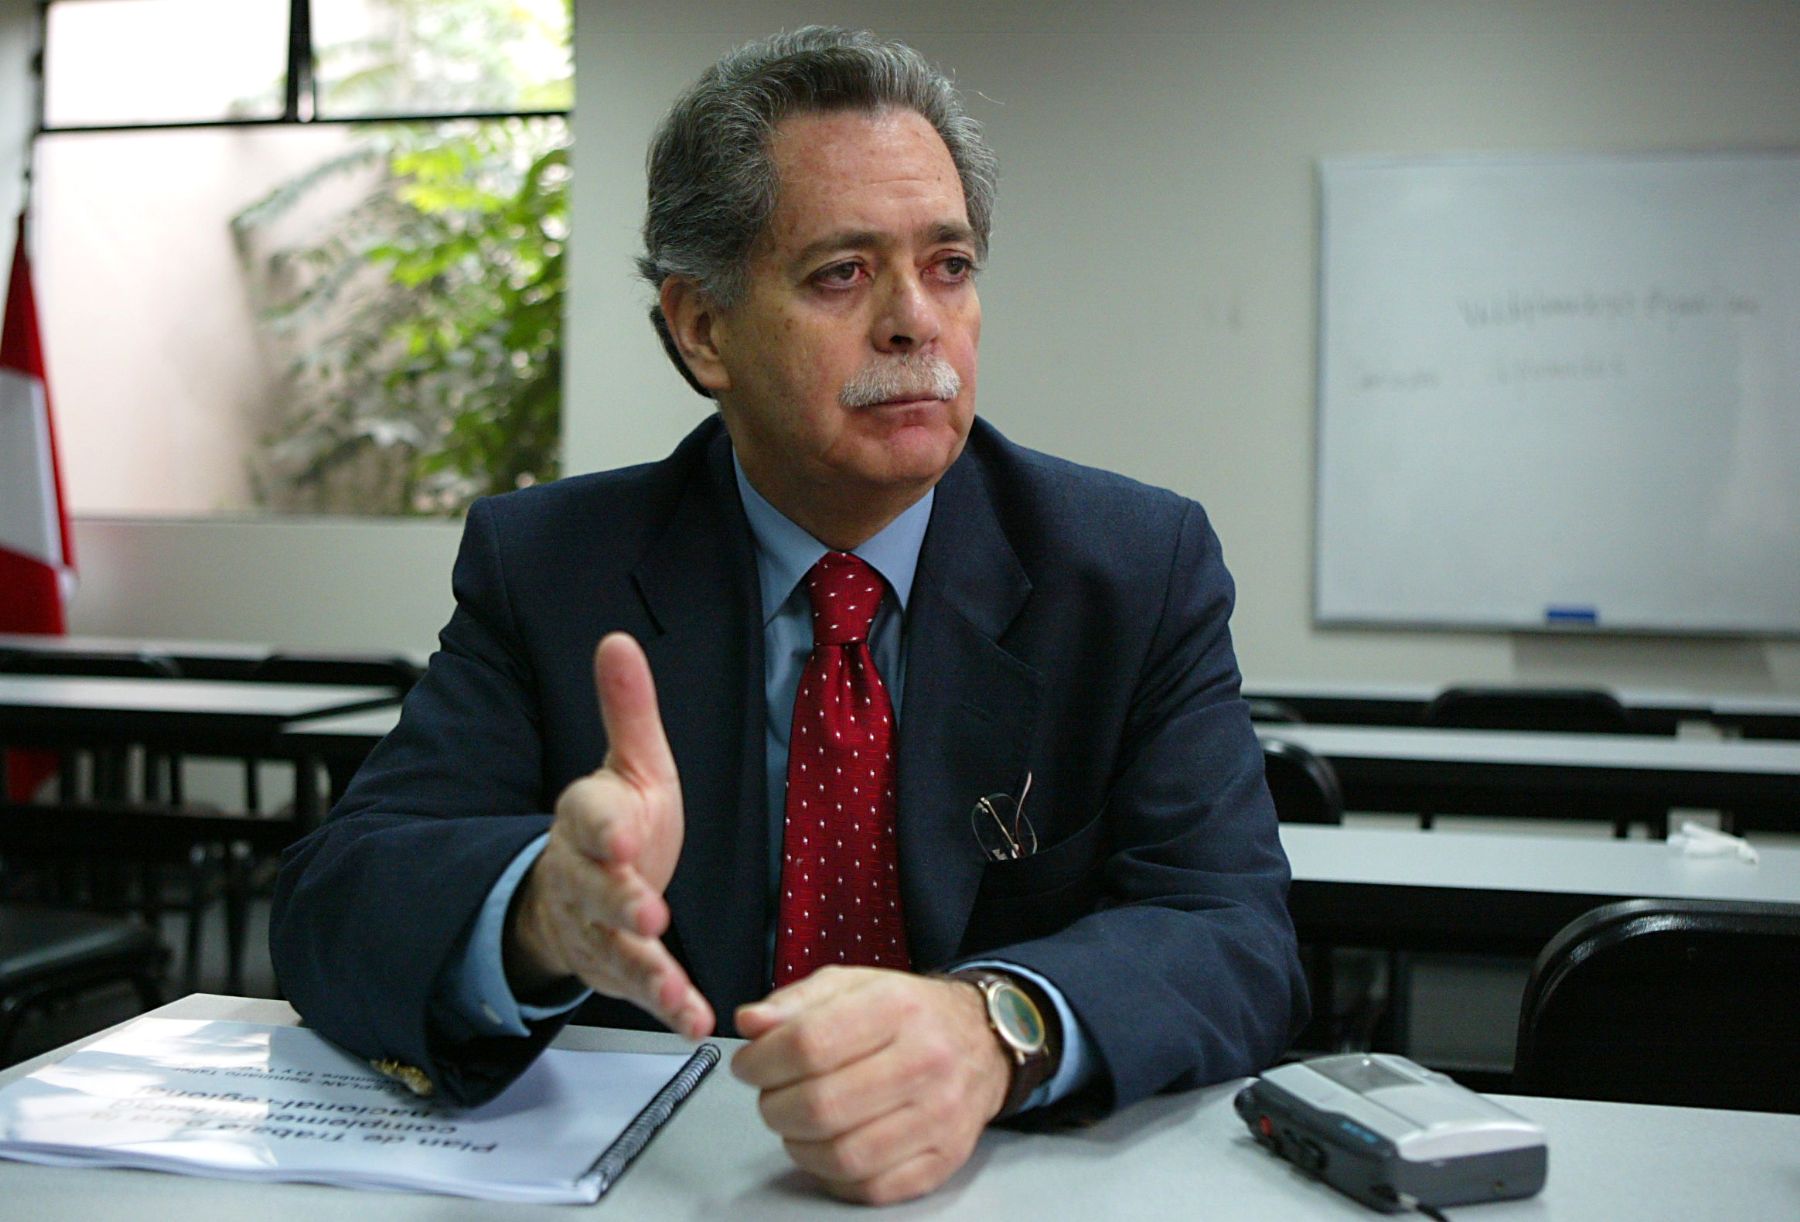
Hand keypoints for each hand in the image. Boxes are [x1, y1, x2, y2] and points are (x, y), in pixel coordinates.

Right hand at [505, 632, 713, 1038]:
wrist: (571, 896)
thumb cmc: (615, 825)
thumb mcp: (628, 765)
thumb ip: (626, 709)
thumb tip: (618, 639)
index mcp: (588, 820)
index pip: (590, 819)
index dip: (605, 829)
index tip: (625, 835)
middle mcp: (586, 877)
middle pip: (597, 888)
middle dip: (620, 900)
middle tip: (646, 910)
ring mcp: (597, 929)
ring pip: (615, 947)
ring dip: (644, 965)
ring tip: (673, 984)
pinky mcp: (618, 971)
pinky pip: (642, 990)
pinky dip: (667, 1005)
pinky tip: (695, 1019)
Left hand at [731, 966, 1010, 1203]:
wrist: (982, 1041)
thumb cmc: (909, 1014)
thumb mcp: (852, 985)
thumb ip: (795, 1002)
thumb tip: (751, 1022)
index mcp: (896, 1007)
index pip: (809, 1043)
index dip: (761, 1062)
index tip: (749, 1066)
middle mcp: (924, 1060)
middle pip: (820, 1105)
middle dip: (775, 1107)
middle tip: (772, 1097)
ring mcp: (939, 1116)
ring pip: (842, 1155)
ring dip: (799, 1146)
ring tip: (798, 1124)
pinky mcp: (943, 1159)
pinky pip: (870, 1188)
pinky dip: (833, 1176)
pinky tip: (829, 1148)